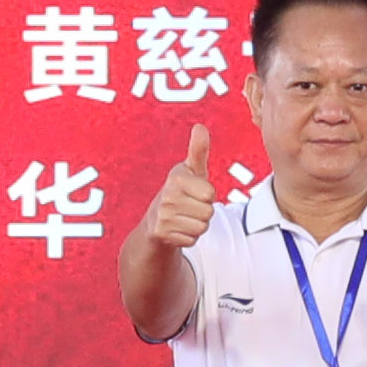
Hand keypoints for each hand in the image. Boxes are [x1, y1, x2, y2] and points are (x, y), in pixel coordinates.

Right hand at [134, 129, 218, 256]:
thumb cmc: (180, 191)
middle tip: (190, 206)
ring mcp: (163, 216)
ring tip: (185, 217)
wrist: (155, 219)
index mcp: (176, 178)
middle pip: (208, 212)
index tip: (195, 192)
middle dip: (204, 212)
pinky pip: (192, 239)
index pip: (210, 193)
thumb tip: (200, 127)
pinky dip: (188, 236)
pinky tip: (179, 228)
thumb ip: (198, 150)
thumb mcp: (191, 170)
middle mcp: (167, 196)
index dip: (208, 195)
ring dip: (197, 224)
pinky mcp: (162, 234)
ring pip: (201, 227)